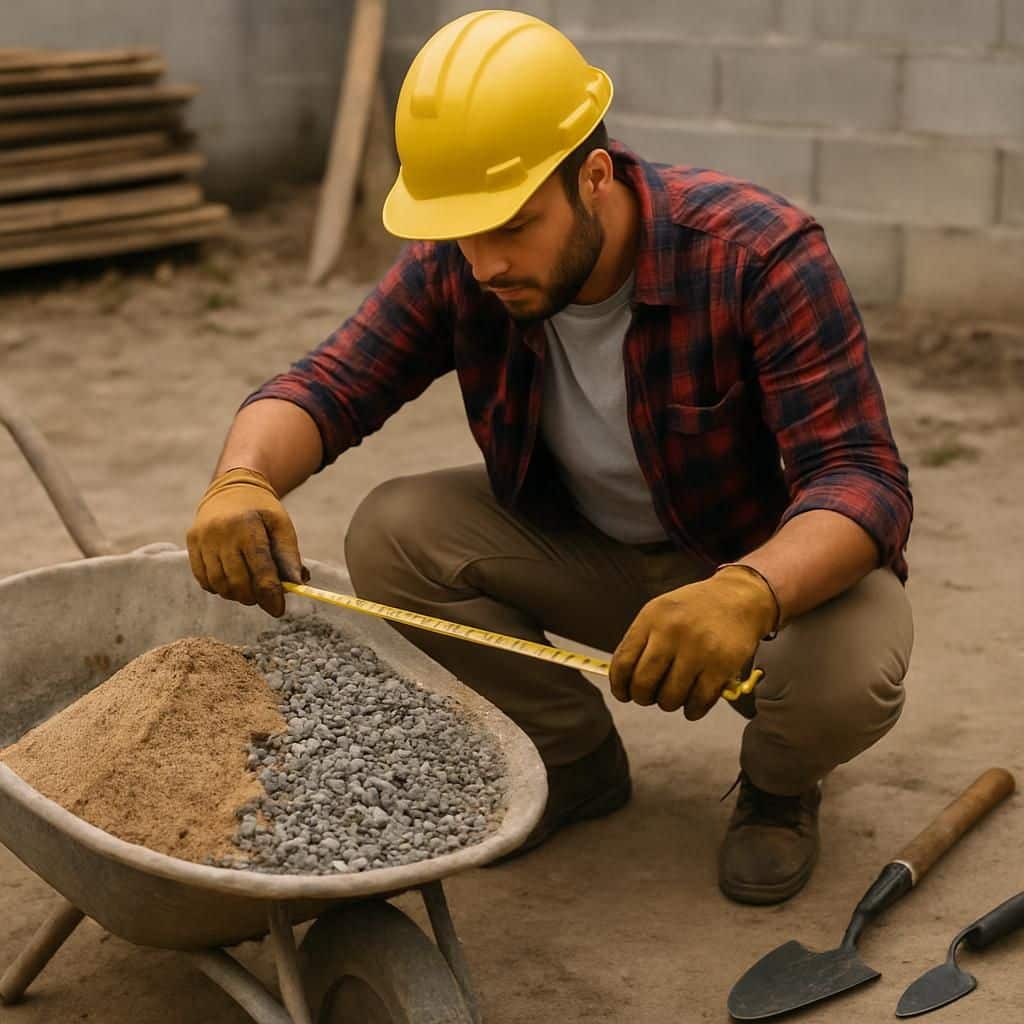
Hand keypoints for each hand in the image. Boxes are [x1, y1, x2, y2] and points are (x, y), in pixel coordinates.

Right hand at [186, 467, 306, 616]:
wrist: (232, 488)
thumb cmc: (262, 511)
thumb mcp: (282, 526)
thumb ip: (290, 556)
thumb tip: (297, 584)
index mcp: (248, 525)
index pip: (260, 568)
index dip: (271, 593)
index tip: (278, 610)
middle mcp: (221, 532)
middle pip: (237, 581)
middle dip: (253, 597)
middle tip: (264, 598)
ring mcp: (203, 538)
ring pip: (219, 583)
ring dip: (236, 594)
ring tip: (249, 589)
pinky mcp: (191, 544)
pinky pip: (203, 579)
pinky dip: (219, 588)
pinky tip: (231, 581)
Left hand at [609, 566, 776, 718]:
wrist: (739, 598)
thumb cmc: (695, 609)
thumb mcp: (661, 611)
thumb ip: (641, 640)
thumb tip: (622, 680)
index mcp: (652, 618)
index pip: (623, 662)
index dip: (619, 686)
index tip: (623, 694)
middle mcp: (672, 632)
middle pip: (643, 683)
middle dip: (642, 698)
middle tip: (649, 697)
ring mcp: (698, 650)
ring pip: (670, 697)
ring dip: (668, 703)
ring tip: (673, 695)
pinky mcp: (721, 666)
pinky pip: (698, 702)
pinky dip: (692, 710)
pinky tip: (692, 704)